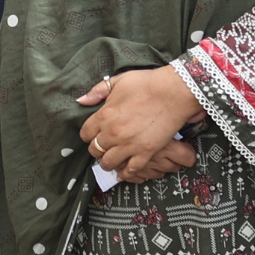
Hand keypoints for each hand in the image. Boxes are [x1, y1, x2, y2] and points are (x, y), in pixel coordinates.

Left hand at [76, 68, 202, 181]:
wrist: (172, 92)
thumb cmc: (146, 84)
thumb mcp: (118, 81)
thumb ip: (98, 91)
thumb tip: (81, 100)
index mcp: (104, 115)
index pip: (85, 133)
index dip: (89, 134)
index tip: (94, 134)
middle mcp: (113, 133)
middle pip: (94, 150)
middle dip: (97, 149)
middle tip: (104, 147)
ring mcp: (129, 145)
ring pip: (108, 163)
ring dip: (107, 162)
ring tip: (111, 160)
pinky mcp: (145, 152)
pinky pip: (130, 169)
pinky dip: (125, 173)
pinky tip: (123, 172)